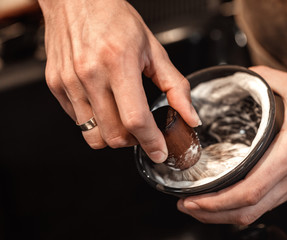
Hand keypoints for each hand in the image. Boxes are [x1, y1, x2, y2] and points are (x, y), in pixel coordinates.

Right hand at [38, 0, 199, 161]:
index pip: (136, 119)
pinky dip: (95, 122)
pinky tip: (103, 104)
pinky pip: (78, 122)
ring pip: (94, 136)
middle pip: (115, 135)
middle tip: (142, 131)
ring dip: (114, 136)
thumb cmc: (114, 19)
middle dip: (134, 141)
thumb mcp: (153, 49)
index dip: (151, 142)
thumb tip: (190, 116)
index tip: (159, 151)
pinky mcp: (56, 85)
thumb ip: (176, 87)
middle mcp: (90, 74)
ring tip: (122, 119)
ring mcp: (69, 82)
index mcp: (118, 63)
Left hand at [177, 66, 286, 224]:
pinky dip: (244, 206)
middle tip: (187, 205)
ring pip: (258, 212)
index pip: (248, 191)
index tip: (193, 199)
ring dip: (225, 214)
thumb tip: (241, 75)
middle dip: (212, 214)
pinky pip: (269, 204)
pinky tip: (230, 198)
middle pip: (248, 210)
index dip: (216, 202)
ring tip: (202, 205)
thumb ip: (266, 79)